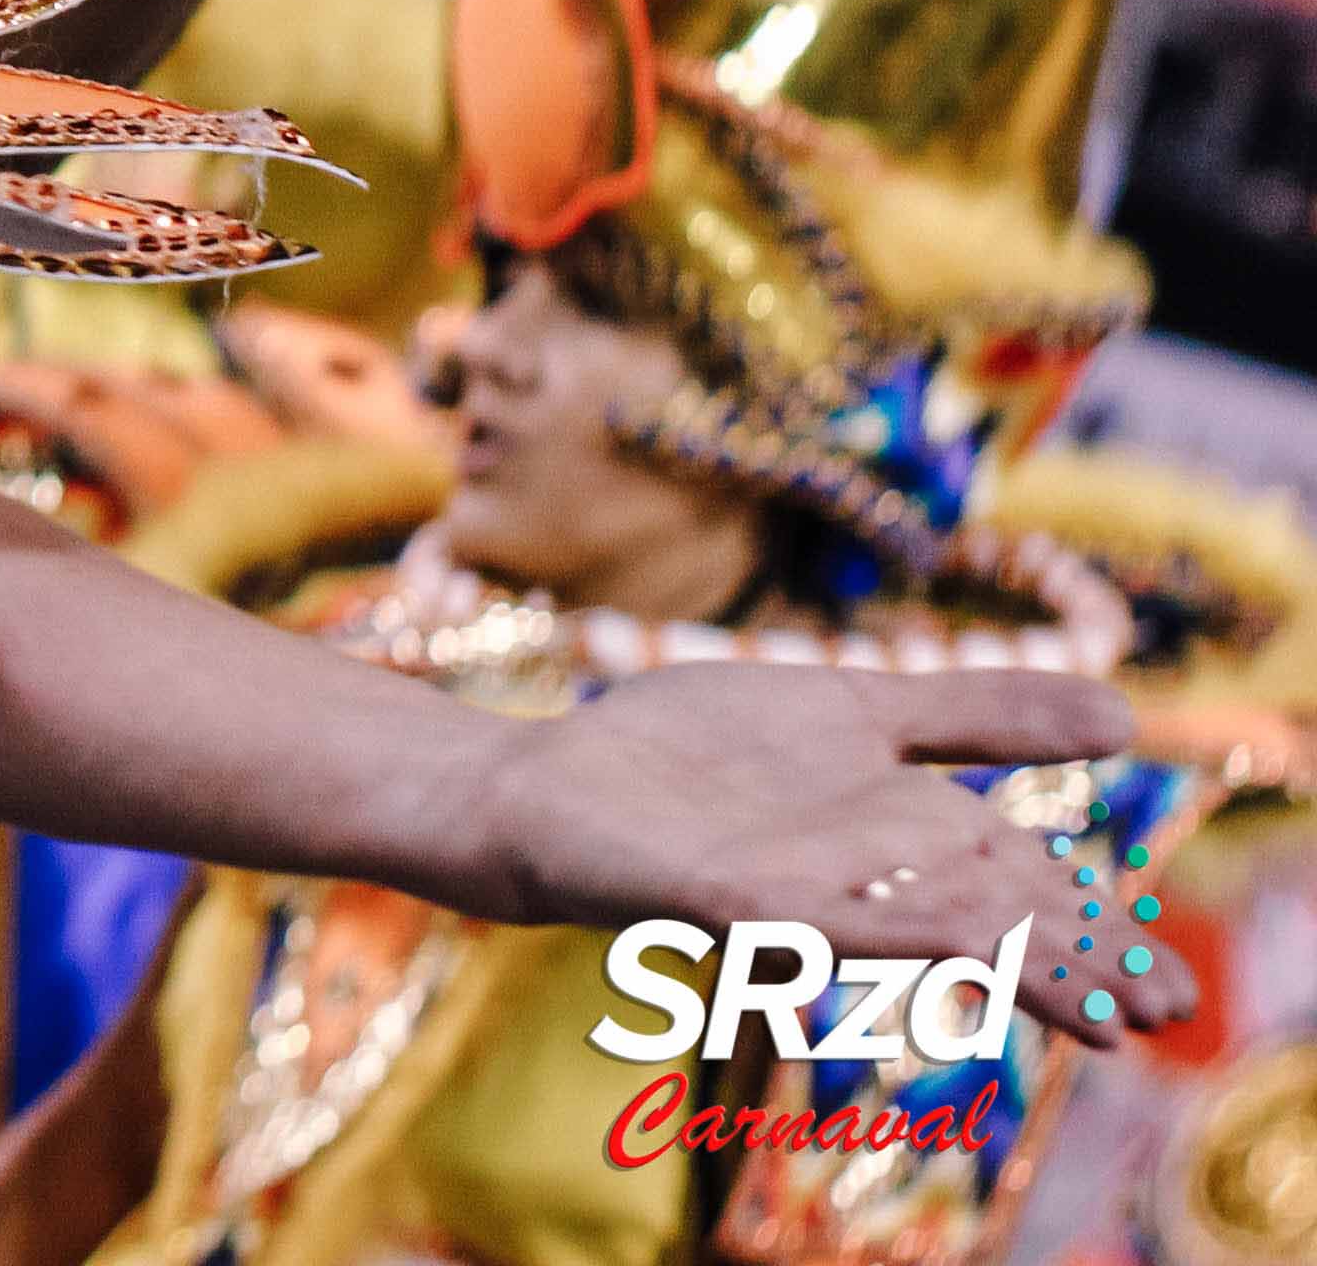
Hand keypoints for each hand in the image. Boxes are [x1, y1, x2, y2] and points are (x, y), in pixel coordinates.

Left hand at [468, 660, 1187, 1043]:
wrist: (547, 779)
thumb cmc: (691, 755)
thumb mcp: (853, 707)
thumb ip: (976, 711)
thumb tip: (1125, 713)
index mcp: (899, 838)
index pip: (1026, 891)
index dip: (1101, 937)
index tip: (1176, 1001)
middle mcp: (857, 878)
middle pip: (990, 923)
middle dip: (1079, 968)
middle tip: (1165, 1016)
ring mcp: (791, 894)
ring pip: (922, 928)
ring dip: (1012, 964)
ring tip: (1102, 1005)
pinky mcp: (715, 895)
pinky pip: (811, 917)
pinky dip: (884, 921)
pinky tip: (952, 929)